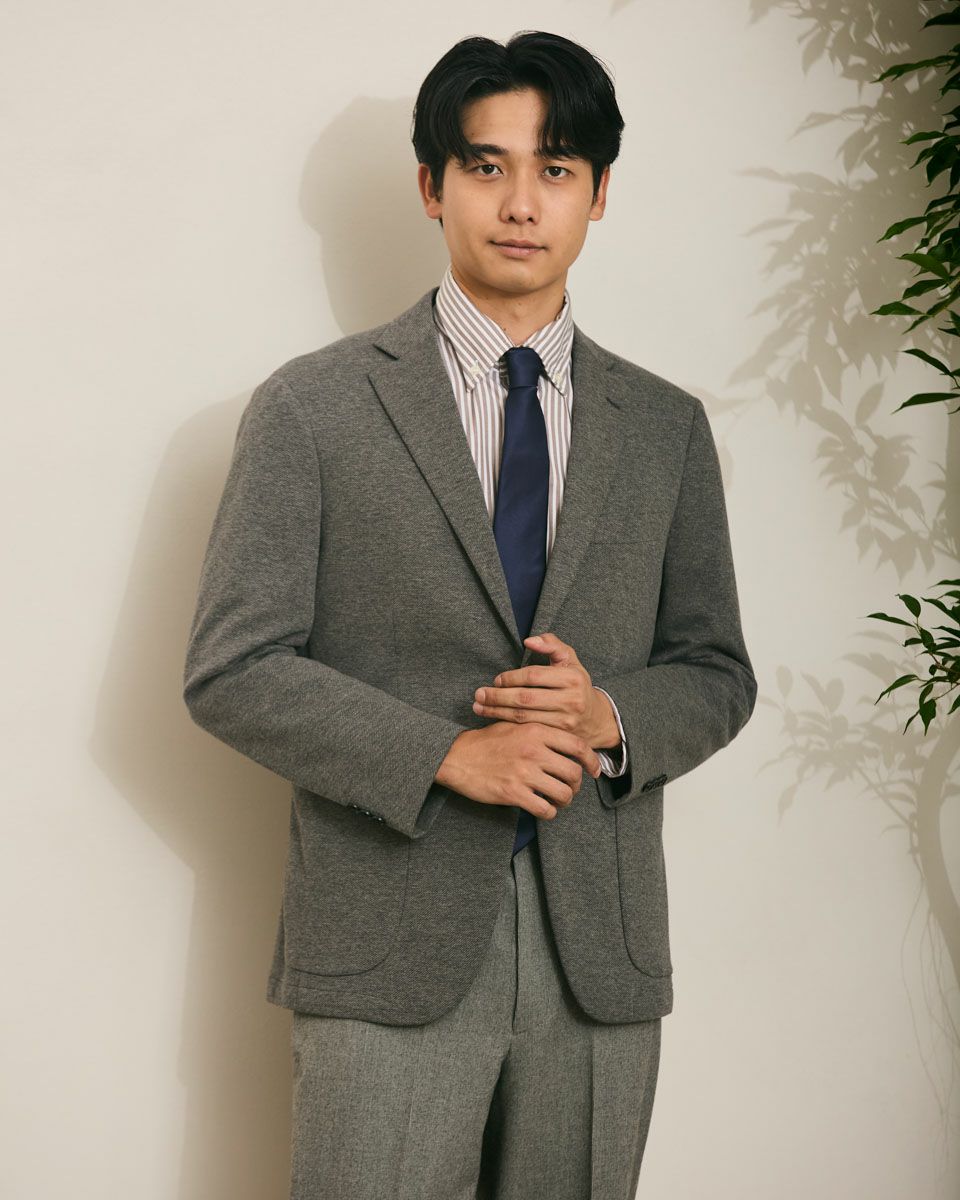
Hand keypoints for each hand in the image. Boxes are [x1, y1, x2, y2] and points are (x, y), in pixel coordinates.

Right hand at [435, 721, 601, 819]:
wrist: (457, 757)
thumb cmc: (486, 742)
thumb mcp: (515, 725)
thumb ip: (540, 731)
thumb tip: (566, 742)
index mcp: (536, 731)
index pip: (577, 746)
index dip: (592, 760)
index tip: (594, 771)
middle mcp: (534, 751)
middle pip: (573, 773)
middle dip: (576, 785)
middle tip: (569, 788)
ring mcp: (524, 772)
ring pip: (563, 793)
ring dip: (564, 801)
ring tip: (556, 801)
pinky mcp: (513, 793)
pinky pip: (545, 809)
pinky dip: (549, 813)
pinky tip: (542, 809)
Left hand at [471, 632, 620, 749]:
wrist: (595, 719)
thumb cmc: (576, 684)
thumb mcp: (570, 660)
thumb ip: (551, 645)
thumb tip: (529, 640)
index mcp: (573, 677)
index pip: (533, 676)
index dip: (511, 677)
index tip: (496, 680)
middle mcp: (571, 700)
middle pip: (526, 698)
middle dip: (498, 697)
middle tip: (478, 695)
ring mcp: (566, 722)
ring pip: (524, 717)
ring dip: (497, 712)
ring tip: (479, 707)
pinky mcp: (559, 738)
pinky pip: (528, 731)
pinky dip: (508, 726)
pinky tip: (494, 721)